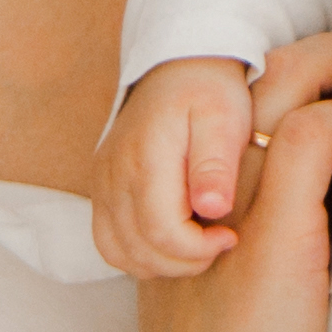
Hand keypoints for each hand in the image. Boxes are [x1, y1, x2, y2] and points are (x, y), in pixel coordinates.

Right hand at [92, 54, 262, 278]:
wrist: (178, 67)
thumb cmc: (208, 92)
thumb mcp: (223, 118)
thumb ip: (216, 164)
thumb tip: (213, 209)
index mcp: (144, 156)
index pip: (163, 231)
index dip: (199, 249)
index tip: (230, 237)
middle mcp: (112, 173)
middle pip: (139, 249)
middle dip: (184, 261)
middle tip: (218, 244)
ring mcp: (101, 183)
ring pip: (119, 253)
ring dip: (162, 263)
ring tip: (198, 245)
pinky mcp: (100, 190)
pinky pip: (109, 243)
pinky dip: (139, 255)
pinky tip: (173, 243)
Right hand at [121, 43, 331, 331]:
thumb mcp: (230, 317)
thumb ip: (259, 260)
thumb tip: (327, 227)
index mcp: (184, 215)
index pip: (228, 111)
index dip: (280, 79)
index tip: (328, 76)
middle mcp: (199, 201)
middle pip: (253, 83)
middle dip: (314, 54)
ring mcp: (232, 215)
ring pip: (280, 95)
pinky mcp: (274, 242)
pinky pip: (310, 139)